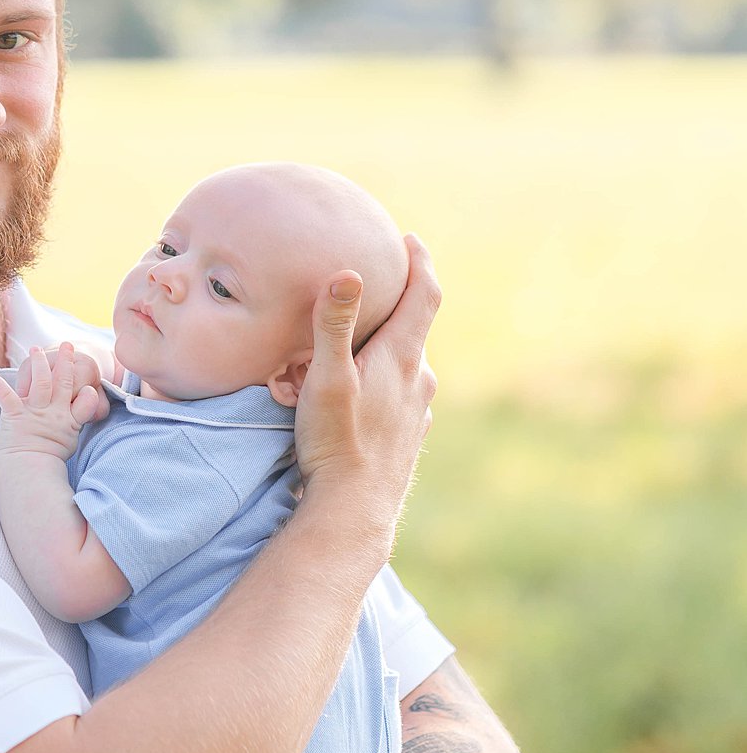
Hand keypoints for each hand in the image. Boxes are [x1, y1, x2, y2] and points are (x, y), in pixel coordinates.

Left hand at [0, 343, 104, 461]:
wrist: (30, 470)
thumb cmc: (51, 455)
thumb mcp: (73, 437)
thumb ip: (81, 414)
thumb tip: (91, 394)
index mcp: (68, 418)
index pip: (85, 398)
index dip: (88, 384)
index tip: (88, 367)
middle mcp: (53, 412)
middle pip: (62, 382)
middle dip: (65, 362)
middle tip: (68, 345)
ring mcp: (34, 413)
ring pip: (41, 383)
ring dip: (39, 365)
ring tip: (36, 349)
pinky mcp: (15, 417)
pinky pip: (7, 399)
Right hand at [292, 234, 440, 542]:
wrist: (355, 513)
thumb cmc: (336, 443)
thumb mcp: (327, 379)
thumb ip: (334, 325)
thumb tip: (348, 272)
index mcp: (403, 358)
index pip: (424, 295)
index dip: (420, 262)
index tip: (409, 239)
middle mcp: (420, 381)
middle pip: (415, 328)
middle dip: (397, 304)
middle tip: (373, 285)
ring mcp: (418, 412)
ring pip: (407, 365)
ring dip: (388, 347)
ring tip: (358, 341)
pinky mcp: (408, 437)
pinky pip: (402, 396)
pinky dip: (386, 382)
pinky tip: (363, 394)